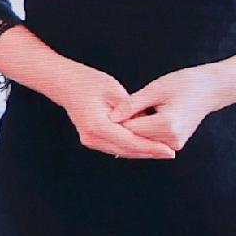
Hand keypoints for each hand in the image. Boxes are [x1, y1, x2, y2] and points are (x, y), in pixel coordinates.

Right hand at [42, 57, 175, 159]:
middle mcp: (92, 137)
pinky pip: (115, 146)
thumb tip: (148, 122)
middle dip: (149, 153)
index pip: (130, 142)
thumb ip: (131, 109)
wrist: (65, 84)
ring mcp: (90, 140)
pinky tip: (147, 146)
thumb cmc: (89, 82)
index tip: (169, 150)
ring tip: (162, 151)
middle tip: (170, 153)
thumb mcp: (113, 90)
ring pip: (122, 151)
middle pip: (127, 150)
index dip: (151, 147)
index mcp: (97, 125)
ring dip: (141, 152)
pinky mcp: (91, 139)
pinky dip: (131, 147)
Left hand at [113, 62, 229, 155]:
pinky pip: (150, 139)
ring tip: (128, 110)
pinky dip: (141, 130)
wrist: (210, 89)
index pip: (131, 128)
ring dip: (132, 128)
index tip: (105, 108)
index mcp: (168, 125)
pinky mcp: (174, 144)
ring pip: (141, 140)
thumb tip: (111, 118)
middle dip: (122, 125)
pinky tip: (137, 117)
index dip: (116, 119)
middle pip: (135, 137)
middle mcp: (172, 140)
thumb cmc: (184, 84)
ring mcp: (174, 145)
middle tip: (112, 109)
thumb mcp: (156, 89)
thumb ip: (132, 104)